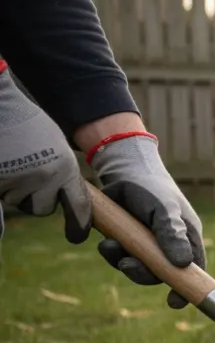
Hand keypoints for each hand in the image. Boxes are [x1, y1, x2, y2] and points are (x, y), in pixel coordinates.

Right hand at [0, 73, 90, 244]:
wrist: (2, 106)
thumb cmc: (29, 126)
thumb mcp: (55, 149)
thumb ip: (62, 175)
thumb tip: (65, 202)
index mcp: (65, 169)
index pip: (79, 206)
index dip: (79, 224)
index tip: (77, 236)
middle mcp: (44, 178)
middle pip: (43, 208)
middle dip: (36, 197)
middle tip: (28, 172)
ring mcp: (17, 180)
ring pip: (19, 203)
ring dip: (15, 191)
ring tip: (13, 162)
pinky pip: (1, 202)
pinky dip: (1, 201)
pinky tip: (3, 198)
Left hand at [77, 116, 205, 309]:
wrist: (123, 170)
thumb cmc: (153, 188)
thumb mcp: (165, 210)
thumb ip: (172, 235)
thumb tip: (182, 265)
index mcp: (187, 239)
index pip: (192, 270)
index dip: (186, 288)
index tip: (174, 302)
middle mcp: (168, 245)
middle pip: (160, 274)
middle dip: (143, 274)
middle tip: (127, 265)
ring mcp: (146, 244)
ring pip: (138, 267)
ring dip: (122, 262)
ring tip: (110, 246)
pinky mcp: (127, 240)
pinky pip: (120, 257)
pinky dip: (111, 253)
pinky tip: (105, 241)